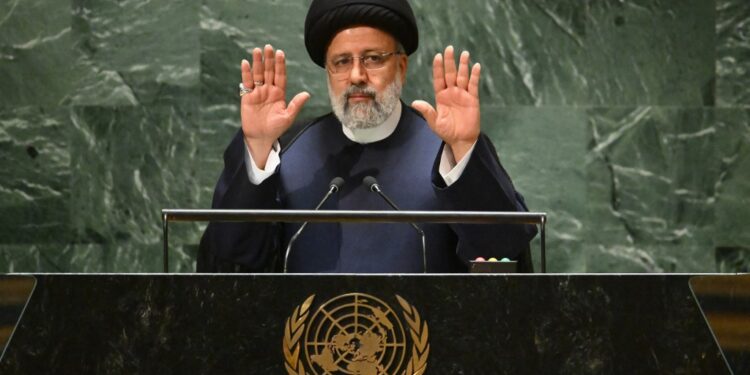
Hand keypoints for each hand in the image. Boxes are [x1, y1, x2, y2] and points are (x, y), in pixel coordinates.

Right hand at [241, 44, 309, 167]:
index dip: (280, 64)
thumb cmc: (276, 128)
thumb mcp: (288, 117)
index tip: (280, 53)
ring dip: (257, 63)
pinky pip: (247, 82)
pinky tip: (246, 63)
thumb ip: (296, 105)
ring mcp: (258, 92)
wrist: (261, 137)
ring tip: (257, 51)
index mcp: (279, 93)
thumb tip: (307, 94)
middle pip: (269, 71)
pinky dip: (246, 73)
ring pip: (258, 74)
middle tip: (268, 47)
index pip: (280, 75)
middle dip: (269, 59)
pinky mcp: (247, 96)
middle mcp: (269, 89)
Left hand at [412, 46, 480, 161]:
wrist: (461, 140)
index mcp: (441, 96)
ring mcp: (463, 94)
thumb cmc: (446, 131)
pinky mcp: (472, 99)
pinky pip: (474, 85)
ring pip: (462, 77)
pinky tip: (476, 66)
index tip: (437, 56)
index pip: (439, 78)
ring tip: (464, 53)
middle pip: (450, 74)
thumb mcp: (434, 122)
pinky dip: (475, 76)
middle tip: (449, 48)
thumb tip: (415, 103)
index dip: (438, 68)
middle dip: (450, 61)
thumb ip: (427, 111)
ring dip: (463, 65)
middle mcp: (452, 92)